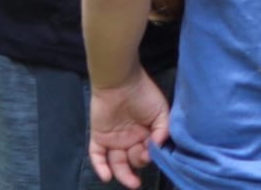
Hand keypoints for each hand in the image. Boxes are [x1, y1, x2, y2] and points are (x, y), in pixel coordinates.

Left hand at [89, 67, 170, 187]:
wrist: (121, 82)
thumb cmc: (144, 94)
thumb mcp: (161, 111)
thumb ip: (162, 130)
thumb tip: (159, 148)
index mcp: (145, 133)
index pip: (148, 152)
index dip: (150, 156)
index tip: (153, 154)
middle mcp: (130, 139)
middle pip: (133, 160)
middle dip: (139, 164)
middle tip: (143, 160)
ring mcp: (113, 140)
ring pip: (116, 163)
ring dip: (123, 175)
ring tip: (132, 183)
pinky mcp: (99, 137)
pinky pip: (97, 156)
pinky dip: (100, 167)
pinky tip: (107, 176)